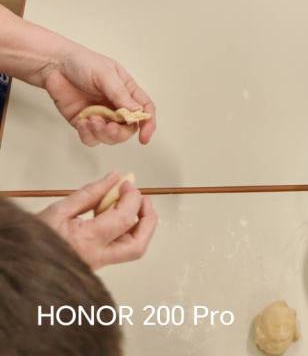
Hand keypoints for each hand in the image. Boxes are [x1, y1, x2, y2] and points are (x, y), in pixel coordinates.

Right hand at [38, 172, 157, 269]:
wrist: (23, 265)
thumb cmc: (36, 238)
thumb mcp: (60, 209)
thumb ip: (91, 192)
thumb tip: (116, 177)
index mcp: (87, 241)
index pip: (125, 219)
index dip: (132, 197)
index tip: (126, 183)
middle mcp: (97, 258)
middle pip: (138, 245)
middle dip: (148, 219)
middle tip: (143, 198)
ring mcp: (99, 264)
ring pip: (133, 250)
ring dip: (140, 225)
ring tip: (130, 203)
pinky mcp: (98, 264)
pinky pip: (121, 248)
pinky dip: (126, 229)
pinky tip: (113, 214)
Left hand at [40, 42, 155, 146]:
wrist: (55, 66)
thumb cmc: (83, 63)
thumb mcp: (105, 74)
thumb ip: (120, 94)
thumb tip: (137, 111)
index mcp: (127, 90)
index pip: (144, 109)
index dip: (148, 124)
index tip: (144, 137)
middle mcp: (116, 105)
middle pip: (127, 128)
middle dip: (120, 132)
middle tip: (109, 127)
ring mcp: (100, 115)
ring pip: (109, 137)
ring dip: (102, 133)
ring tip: (91, 120)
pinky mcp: (84, 122)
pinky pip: (90, 138)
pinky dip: (88, 135)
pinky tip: (82, 123)